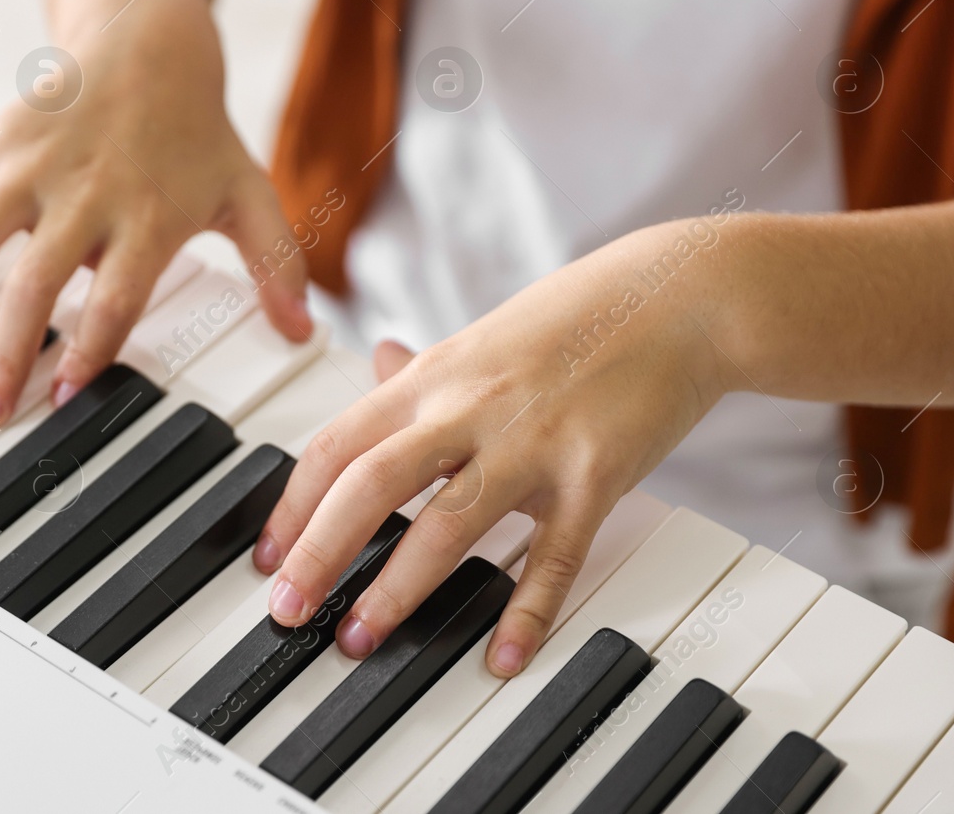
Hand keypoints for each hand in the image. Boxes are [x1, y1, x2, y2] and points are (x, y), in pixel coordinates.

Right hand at [0, 0, 311, 424]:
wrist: (147, 35)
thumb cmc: (198, 128)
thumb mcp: (248, 192)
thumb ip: (275, 264)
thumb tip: (302, 330)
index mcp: (148, 214)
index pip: (113, 300)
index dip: (85, 354)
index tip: (63, 397)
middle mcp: (87, 192)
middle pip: (36, 285)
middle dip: (6, 356)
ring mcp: (36, 164)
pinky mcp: (1, 141)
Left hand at [252, 222, 734, 676]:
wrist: (683, 295)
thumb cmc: (578, 318)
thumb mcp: (482, 337)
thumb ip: (423, 368)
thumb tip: (371, 360)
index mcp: (433, 376)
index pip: (337, 442)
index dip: (293, 504)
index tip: (270, 560)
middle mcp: (470, 406)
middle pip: (371, 483)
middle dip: (320, 552)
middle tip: (288, 613)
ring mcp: (533, 442)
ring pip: (449, 522)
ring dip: (398, 589)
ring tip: (360, 641)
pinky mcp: (596, 474)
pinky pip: (554, 555)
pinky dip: (527, 612)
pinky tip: (503, 659)